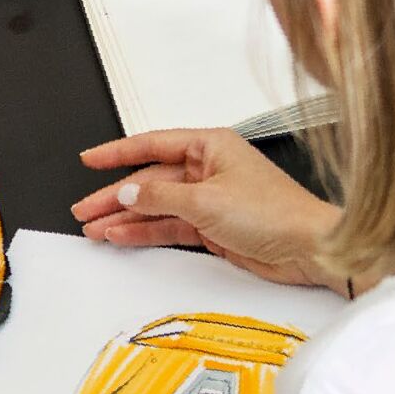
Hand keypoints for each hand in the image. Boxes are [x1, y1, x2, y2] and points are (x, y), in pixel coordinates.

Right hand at [71, 129, 347, 293]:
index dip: (116, 153)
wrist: (311, 249)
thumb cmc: (277, 213)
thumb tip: (126, 192)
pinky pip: (167, 226)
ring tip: (93, 228)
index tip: (89, 159)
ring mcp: (209, 199)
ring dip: (124, 218)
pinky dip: (143, 232)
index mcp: (211, 146)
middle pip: (149, 180)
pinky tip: (121, 236)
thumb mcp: (206, 200)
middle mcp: (208, 169)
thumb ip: (159, 196)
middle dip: (113, 195)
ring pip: (155, 206)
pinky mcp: (212, 226)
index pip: (152, 144)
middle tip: (83, 208)